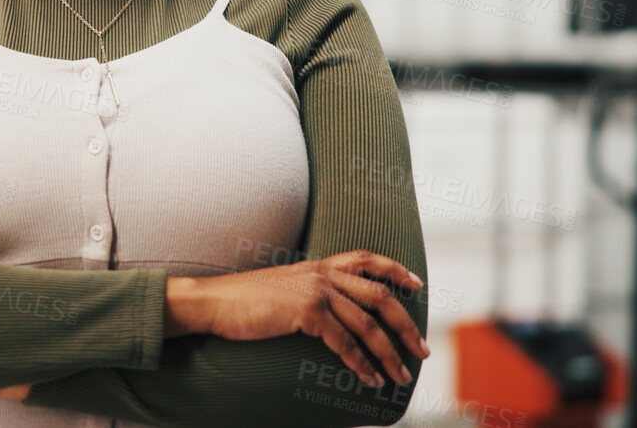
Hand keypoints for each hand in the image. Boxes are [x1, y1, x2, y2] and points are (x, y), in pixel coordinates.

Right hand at [172, 250, 428, 388]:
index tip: (417, 283)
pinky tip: (370, 379)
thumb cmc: (242, 301)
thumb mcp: (282, 289)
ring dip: (389, 353)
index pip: (366, 258)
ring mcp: (315, 291)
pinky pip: (345, 343)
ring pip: (367, 324)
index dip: (396, 269)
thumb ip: (308, 293)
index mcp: (318, 266)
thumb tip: (330, 316)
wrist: (213, 302)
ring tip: (401, 375)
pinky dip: (362, 364)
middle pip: (380, 295)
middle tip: (422, 348)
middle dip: (406, 324)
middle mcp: (322, 274)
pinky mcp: (306, 311)